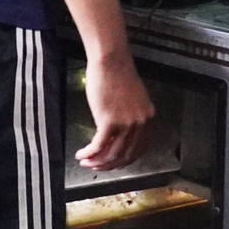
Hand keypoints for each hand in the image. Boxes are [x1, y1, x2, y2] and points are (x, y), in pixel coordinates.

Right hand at [75, 54, 154, 170]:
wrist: (111, 61)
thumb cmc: (117, 75)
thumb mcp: (132, 99)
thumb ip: (130, 117)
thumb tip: (118, 133)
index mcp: (148, 118)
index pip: (139, 149)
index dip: (124, 160)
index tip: (113, 164)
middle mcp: (140, 124)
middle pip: (125, 155)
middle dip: (109, 165)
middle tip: (96, 168)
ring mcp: (126, 124)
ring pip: (112, 154)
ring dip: (97, 162)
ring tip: (86, 163)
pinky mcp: (109, 122)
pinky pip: (98, 146)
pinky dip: (89, 153)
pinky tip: (81, 154)